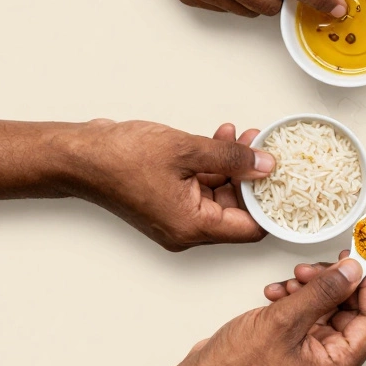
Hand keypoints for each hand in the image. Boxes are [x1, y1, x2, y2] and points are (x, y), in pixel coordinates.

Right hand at [68, 120, 271, 250]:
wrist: (78, 154)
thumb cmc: (121, 158)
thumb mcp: (188, 150)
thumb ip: (232, 158)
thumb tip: (266, 165)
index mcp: (194, 227)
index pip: (251, 228)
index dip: (271, 203)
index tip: (286, 179)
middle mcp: (187, 229)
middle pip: (238, 209)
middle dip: (253, 176)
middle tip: (262, 147)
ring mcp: (176, 215)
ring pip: (221, 194)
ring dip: (234, 165)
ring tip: (243, 136)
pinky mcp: (168, 200)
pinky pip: (201, 185)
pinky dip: (214, 164)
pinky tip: (220, 138)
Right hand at [182, 256, 365, 365]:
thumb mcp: (283, 320)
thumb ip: (323, 292)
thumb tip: (353, 271)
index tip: (359, 259)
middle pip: (351, 312)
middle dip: (333, 284)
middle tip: (313, 267)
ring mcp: (311, 358)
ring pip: (327, 310)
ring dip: (311, 289)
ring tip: (289, 281)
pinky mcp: (293, 350)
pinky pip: (307, 316)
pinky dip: (295, 300)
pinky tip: (277, 293)